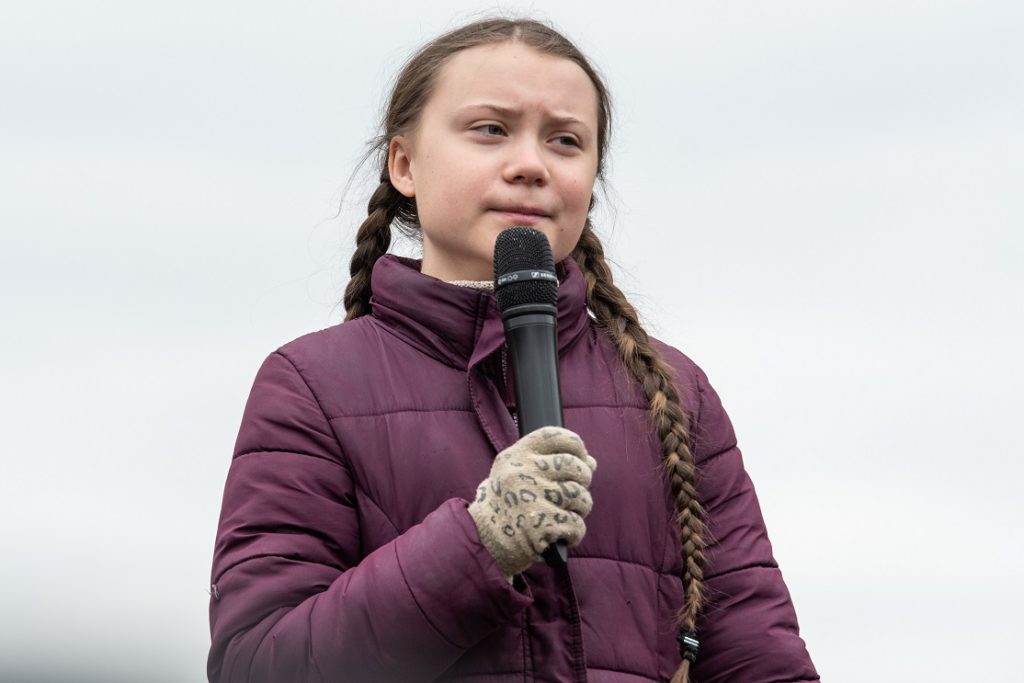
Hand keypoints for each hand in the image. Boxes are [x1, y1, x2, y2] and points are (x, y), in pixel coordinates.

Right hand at [468, 427, 596, 580]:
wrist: (482, 541)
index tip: (580, 457)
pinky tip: (561, 535)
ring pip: (579, 496)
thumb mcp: (518, 475)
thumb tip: (591, 462)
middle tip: (571, 494)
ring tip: (564, 515)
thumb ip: (550, 464)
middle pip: (574, 466)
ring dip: (580, 509)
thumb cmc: (506, 506)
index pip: (554, 435)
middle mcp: (523, 472)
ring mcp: (532, 498)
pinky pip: (576, 524)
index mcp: (516, 456)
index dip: (575, 445)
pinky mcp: (542, 524)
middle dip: (583, 480)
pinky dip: (574, 532)